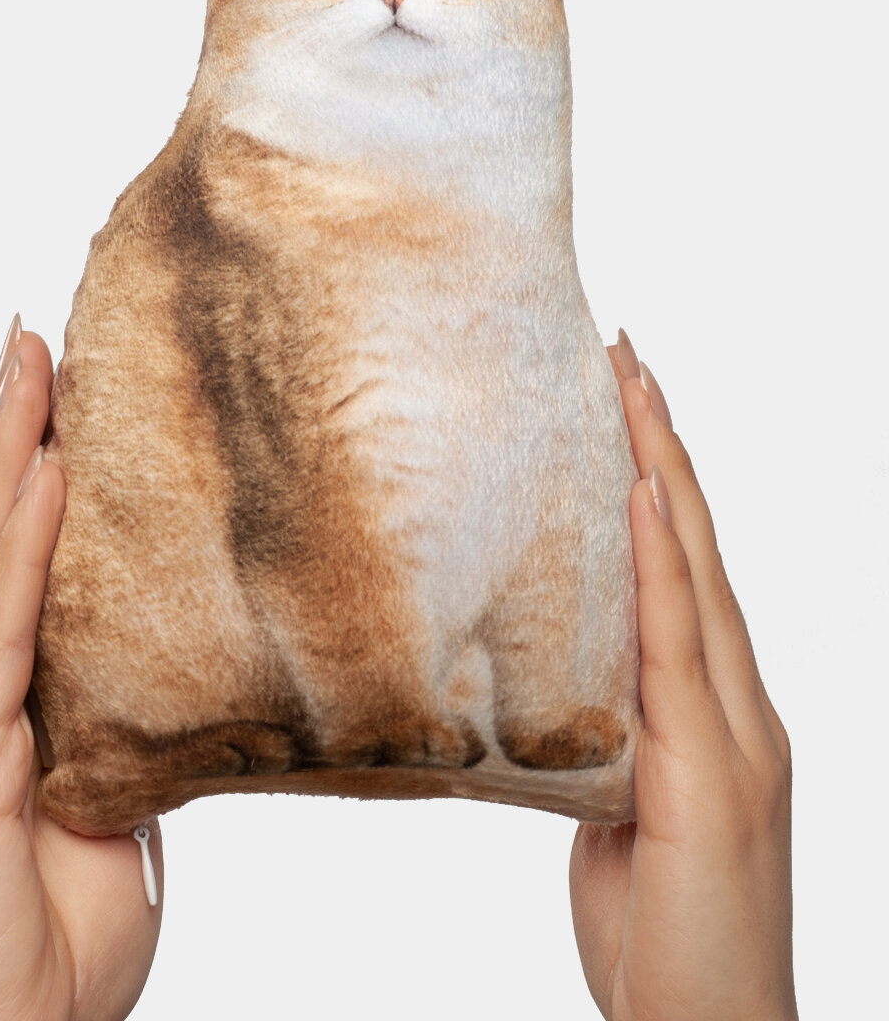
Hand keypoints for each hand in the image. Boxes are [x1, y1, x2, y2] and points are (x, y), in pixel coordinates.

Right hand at [0, 317, 162, 1020]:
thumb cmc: (58, 939)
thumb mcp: (110, 805)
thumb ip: (122, 729)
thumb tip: (172, 669)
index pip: (9, 565)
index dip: (21, 473)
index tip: (54, 388)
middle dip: (5, 436)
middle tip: (33, 336)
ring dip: (6, 460)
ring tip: (32, 366)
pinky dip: (17, 550)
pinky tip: (40, 477)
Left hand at [569, 331, 796, 1020]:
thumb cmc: (663, 938)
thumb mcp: (620, 817)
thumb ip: (606, 746)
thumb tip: (557, 700)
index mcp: (713, 714)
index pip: (683, 573)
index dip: (658, 483)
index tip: (626, 401)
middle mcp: (736, 709)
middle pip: (696, 551)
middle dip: (661, 448)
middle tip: (627, 356)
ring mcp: (734, 737)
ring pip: (696, 577)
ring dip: (661, 476)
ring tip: (633, 388)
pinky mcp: (715, 774)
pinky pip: (680, 645)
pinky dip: (664, 565)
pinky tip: (643, 500)